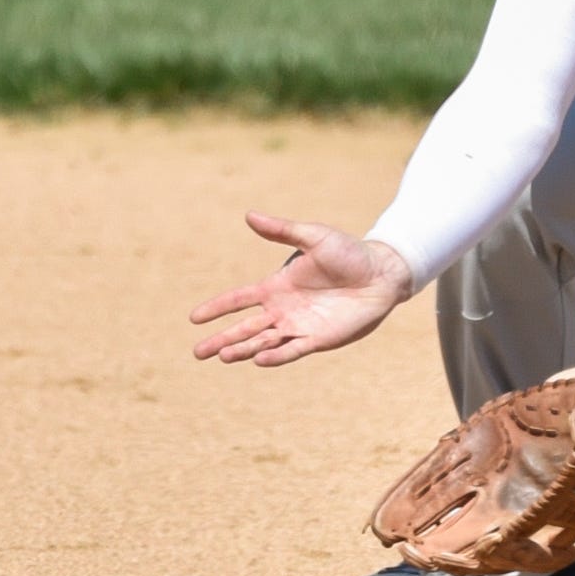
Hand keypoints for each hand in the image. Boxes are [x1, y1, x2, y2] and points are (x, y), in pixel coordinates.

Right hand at [190, 211, 413, 366]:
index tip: (193, 318)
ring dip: (243, 350)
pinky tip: (258, 359)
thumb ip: (281, 230)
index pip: (238, 300)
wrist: (380, 273)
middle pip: (245, 328)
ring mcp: (299, 326)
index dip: (217, 308)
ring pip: (264, 342)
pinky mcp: (318, 339)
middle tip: (198, 353)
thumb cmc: (348, 252)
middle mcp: (283, 310)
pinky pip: (292, 349)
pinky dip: (276, 355)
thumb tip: (249, 215)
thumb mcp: (313, 236)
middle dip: (221, 340)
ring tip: (222, 356)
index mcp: (276, 287)